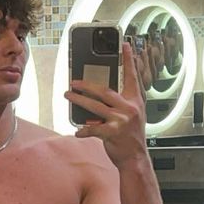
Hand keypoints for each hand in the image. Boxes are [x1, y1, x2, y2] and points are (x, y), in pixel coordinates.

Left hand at [65, 40, 148, 166]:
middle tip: (73, 82)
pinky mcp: (113, 133)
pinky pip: (93, 129)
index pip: (132, 77)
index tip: (125, 45)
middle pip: (104, 91)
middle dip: (87, 85)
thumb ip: (121, 103)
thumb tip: (101, 94)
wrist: (136, 158)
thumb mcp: (133, 115)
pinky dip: (83, 130)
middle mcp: (129, 108)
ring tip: (67, 95)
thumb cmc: (131, 136)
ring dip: (79, 100)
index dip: (129, 60)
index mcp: (135, 101)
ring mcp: (121, 120)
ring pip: (95, 106)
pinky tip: (77, 131)